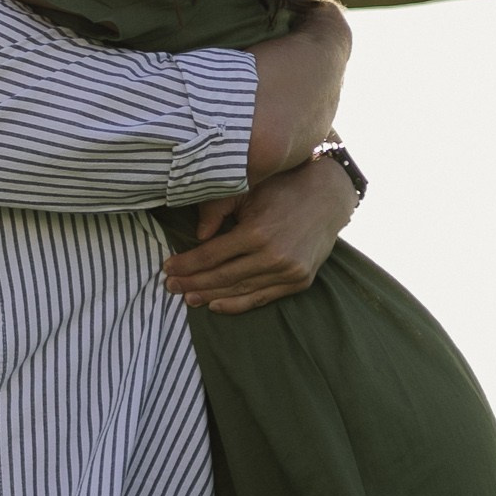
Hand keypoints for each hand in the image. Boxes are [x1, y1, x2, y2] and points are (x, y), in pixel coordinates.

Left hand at [162, 154, 356, 313]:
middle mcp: (273, 256)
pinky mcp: (300, 281)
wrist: (328, 197)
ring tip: (188, 299)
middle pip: (223, 277)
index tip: (167, 268)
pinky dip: (238, 304)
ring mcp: (289, 272)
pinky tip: (216, 305)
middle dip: (193, 283)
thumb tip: (197, 236)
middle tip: (171, 287)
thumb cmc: (282, 189)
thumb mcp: (249, 190)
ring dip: (211, 297)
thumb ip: (218, 209)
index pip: (212, 255)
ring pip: (241, 291)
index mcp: (258, 232)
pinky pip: (262, 298)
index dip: (187, 264)